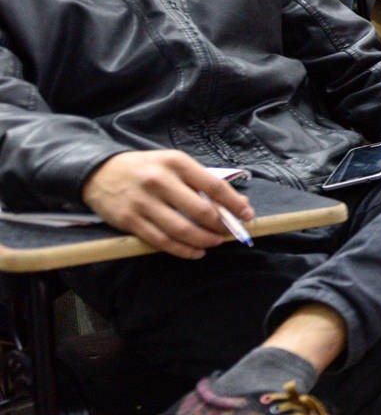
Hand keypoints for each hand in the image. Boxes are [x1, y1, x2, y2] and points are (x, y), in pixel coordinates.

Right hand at [81, 151, 253, 260]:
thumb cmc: (145, 168)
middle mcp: (160, 181)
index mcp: (176, 163)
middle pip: (201, 211)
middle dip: (221, 226)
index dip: (234, 204)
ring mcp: (143, 202)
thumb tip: (234, 203)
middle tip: (230, 232)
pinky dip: (183, 250)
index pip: (214, 186)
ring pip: (182, 229)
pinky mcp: (130, 221)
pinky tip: (196, 252)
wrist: (98, 172)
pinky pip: (162, 241)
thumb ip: (200, 181)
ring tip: (215, 242)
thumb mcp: (173, 163)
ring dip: (205, 240)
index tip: (247, 215)